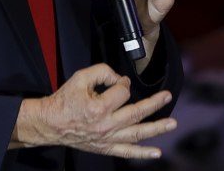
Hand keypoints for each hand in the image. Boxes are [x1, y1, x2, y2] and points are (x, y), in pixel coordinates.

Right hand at [12, 63, 175, 157]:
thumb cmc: (65, 99)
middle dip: (154, 103)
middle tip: (167, 96)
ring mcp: (107, 138)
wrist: (51, 123)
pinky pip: (127, 152)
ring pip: (137, 133)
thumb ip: (102, 71)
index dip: (121, 82)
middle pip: (137, 112)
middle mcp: (106, 124)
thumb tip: (120, 78)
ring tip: (172, 123)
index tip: (116, 81)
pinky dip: (143, 153)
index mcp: (99, 107)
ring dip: (157, 128)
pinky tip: (157, 152)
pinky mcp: (106, 147)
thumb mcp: (80, 77)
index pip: (122, 91)